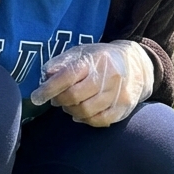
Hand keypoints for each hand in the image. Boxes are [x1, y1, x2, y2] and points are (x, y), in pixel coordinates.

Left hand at [30, 40, 154, 126]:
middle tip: (56, 99)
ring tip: (69, 105)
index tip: (36, 97)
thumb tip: (46, 76)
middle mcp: (108, 76)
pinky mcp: (124, 107)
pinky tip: (81, 114)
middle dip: (60, 100)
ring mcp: (118, 93)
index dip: (48, 89)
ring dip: (71, 111)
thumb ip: (61, 62)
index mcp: (95, 60)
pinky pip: (100, 121)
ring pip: (86, 111)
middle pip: (75, 97)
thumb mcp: (81, 52)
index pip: (67, 76)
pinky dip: (86, 120)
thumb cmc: (102, 58)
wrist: (137, 63)